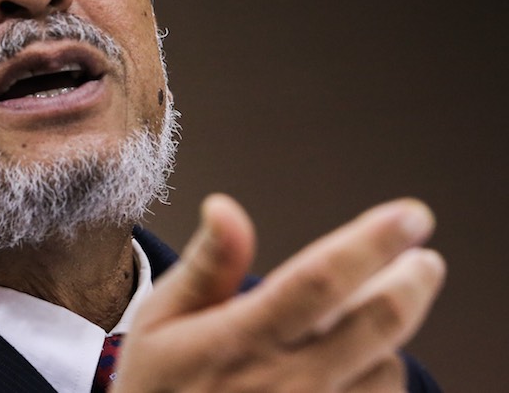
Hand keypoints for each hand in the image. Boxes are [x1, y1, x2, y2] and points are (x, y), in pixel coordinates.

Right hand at [113, 195, 444, 391]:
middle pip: (377, 323)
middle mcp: (285, 384)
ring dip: (386, 337)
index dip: (372, 242)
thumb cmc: (157, 387)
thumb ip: (205, 266)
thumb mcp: (160, 321)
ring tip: (364, 320)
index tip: (410, 215)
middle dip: (412, 280)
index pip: (318, 280)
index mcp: (239, 341)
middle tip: (424, 259)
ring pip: (387, 369)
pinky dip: (379, 377)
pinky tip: (357, 364)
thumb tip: (225, 207)